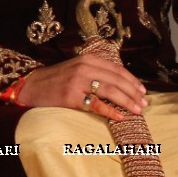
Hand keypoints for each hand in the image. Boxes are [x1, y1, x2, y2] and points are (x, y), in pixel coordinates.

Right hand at [14, 55, 147, 121]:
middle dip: (133, 93)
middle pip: (117, 80)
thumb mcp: (77, 68)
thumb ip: (96, 71)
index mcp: (88, 59)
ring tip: (138, 111)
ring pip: (110, 91)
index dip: (132, 81)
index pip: (117, 69)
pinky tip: (120, 117)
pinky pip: (96, 104)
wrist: (33, 86)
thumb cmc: (58, 79)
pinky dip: (111, 111)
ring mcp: (77, 82)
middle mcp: (84, 68)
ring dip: (127, 102)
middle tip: (144, 104)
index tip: (143, 91)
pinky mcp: (71, 96)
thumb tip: (122, 84)